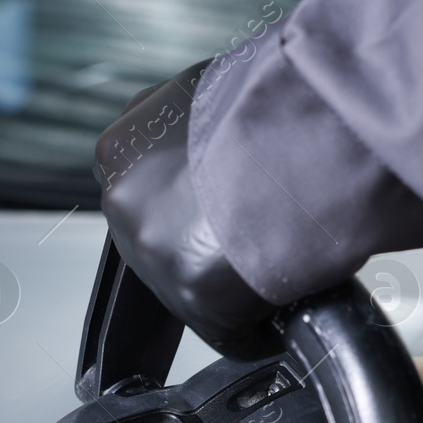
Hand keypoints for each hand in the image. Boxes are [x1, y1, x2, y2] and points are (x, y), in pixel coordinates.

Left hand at [95, 62, 279, 359]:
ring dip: (229, 284)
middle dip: (203, 245)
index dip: (185, 203)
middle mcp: (125, 200)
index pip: (143, 192)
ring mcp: (153, 252)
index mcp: (122, 147)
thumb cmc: (271, 101)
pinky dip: (256, 330)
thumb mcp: (209, 91)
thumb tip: (214, 143)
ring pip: (190, 286)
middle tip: (255, 235)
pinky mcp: (191, 297)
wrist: (300, 133)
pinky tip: (281, 312)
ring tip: (276, 266)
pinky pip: (227, 331)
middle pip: (161, 242)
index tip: (217, 207)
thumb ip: (190, 129)